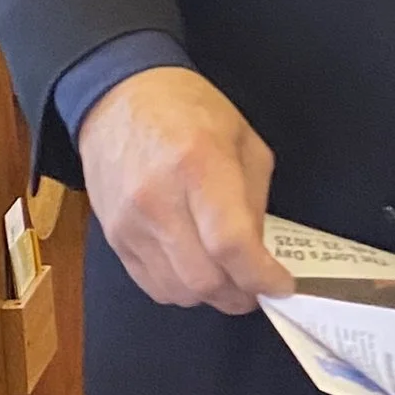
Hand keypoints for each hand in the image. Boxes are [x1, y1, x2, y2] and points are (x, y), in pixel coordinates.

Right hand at [78, 66, 290, 314]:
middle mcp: (158, 200)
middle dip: (240, 294)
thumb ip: (255, 200)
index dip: (261, 276)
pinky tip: (196, 270)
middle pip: (203, 278)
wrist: (118, 98)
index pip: (230, 244)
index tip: (281, 285)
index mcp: (198, 166)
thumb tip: (261, 252)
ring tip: (229, 279)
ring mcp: (129, 222)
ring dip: (211, 296)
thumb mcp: (243, 141)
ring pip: (177, 290)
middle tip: (257, 286)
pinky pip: (151, 284)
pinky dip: (181, 289)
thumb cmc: (187, 111)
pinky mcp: (113, 237)